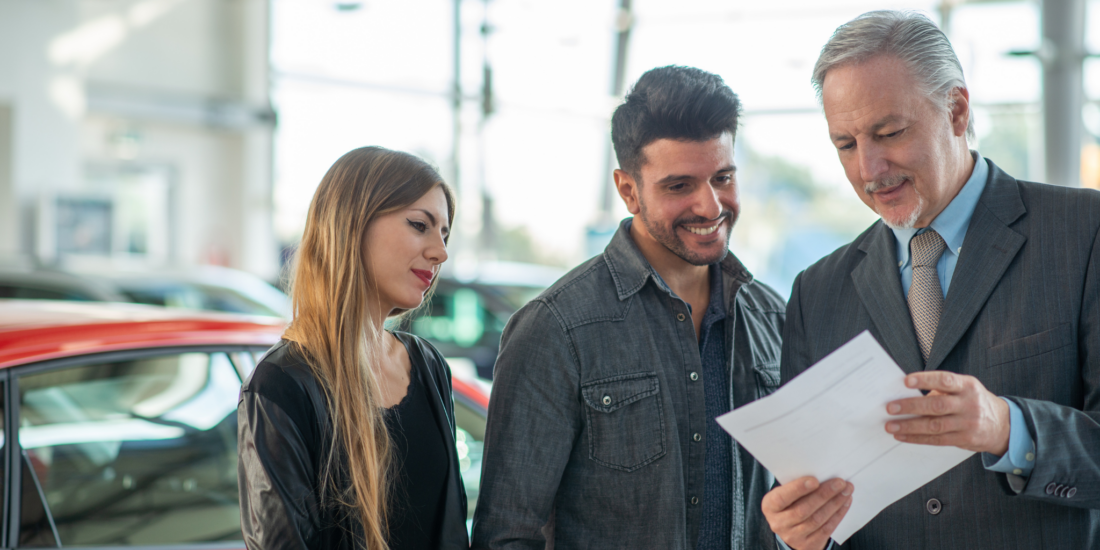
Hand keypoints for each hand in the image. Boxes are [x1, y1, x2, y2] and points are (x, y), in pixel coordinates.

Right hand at [762, 476, 852, 549]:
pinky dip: (838, 515)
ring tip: (846, 491)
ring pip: (817, 519)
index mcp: (770, 506)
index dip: (798, 489)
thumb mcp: (786, 493)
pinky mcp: (807, 545)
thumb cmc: (791, 502)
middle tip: (840, 482)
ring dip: (835, 504)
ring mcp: (792, 536)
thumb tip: (823, 475)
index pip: (782, 497)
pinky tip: (845, 503)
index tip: (815, 480)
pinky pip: (826, 529)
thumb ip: (797, 486)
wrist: (791, 529)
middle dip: (824, 494)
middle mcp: (778, 523)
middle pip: (803, 509)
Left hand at [885, 371, 1009, 454]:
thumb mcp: (965, 389)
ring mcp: (968, 423)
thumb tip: (907, 394)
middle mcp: (969, 404)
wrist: (1003, 425)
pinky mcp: (965, 439)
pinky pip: (937, 440)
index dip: (925, 380)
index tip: (906, 381)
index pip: (945, 380)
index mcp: (968, 386)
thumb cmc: (974, 401)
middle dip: (911, 406)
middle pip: (937, 405)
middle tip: (890, 408)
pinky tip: (903, 436)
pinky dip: (917, 438)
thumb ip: (941, 390)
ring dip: (909, 426)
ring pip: (935, 426)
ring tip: (890, 426)